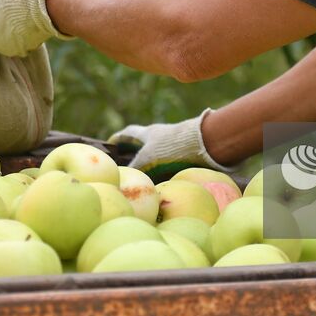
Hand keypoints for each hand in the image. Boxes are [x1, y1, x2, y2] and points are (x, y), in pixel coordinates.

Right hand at [108, 110, 227, 180]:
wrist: (204, 143)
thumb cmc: (171, 148)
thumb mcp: (147, 159)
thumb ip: (135, 169)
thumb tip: (123, 178)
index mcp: (149, 133)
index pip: (129, 134)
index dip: (119, 139)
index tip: (111, 142)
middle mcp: (162, 135)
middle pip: (145, 143)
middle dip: (136, 153)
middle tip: (129, 163)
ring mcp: (175, 144)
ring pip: (160, 154)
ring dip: (153, 164)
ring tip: (147, 178)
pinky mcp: (188, 153)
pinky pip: (173, 163)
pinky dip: (167, 171)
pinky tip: (166, 182)